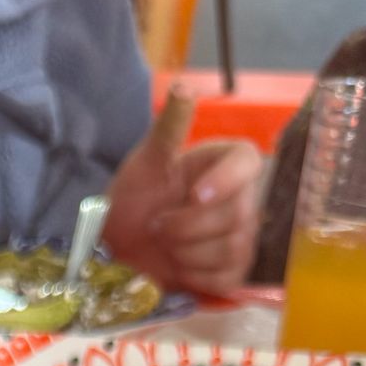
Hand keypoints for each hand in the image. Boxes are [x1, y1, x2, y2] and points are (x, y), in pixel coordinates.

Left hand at [104, 123, 261, 297]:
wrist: (118, 249)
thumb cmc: (135, 200)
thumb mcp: (145, 162)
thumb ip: (169, 127)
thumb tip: (185, 86)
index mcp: (225, 163)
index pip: (248, 162)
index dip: (226, 181)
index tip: (194, 194)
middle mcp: (243, 198)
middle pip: (236, 215)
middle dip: (186, 227)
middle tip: (158, 225)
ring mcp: (242, 237)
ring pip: (232, 249)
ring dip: (186, 252)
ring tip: (166, 244)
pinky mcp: (234, 273)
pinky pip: (226, 278)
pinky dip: (195, 276)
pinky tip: (178, 267)